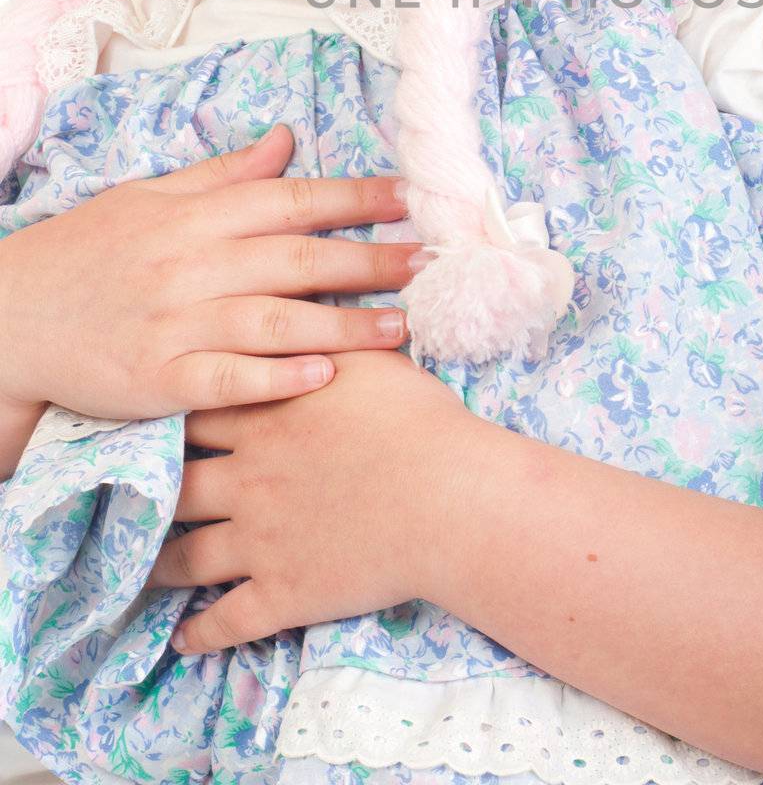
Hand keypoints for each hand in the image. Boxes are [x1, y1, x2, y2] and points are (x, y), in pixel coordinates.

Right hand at [0, 125, 424, 421]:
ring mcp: (174, 322)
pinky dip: (275, 377)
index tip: (412, 198)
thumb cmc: (86, 251)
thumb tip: (286, 138)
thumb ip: (224, 174)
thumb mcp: (149, 196)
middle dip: (369, 260)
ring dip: (342, 323)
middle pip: (296, 258)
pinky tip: (323, 377)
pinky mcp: (157, 378)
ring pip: (273, 320)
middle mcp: (191, 263)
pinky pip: (226, 378)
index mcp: (195, 215)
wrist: (10, 315)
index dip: (355, 197)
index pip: (290, 199)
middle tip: (430, 263)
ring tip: (401, 328)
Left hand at [148, 350, 474, 652]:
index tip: (155, 416)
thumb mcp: (370, 358)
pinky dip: (201, 634)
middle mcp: (248, 479)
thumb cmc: (417, 420)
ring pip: (188, 557)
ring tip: (144, 570)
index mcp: (267, 417)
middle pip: (178, 483)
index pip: (198, 410)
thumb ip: (329, 334)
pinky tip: (186, 639)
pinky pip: (227, 620)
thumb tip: (314, 304)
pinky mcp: (282, 593)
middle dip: (153, 488)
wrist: (447, 497)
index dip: (173, 412)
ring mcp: (260, 541)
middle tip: (133, 493)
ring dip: (162, 565)